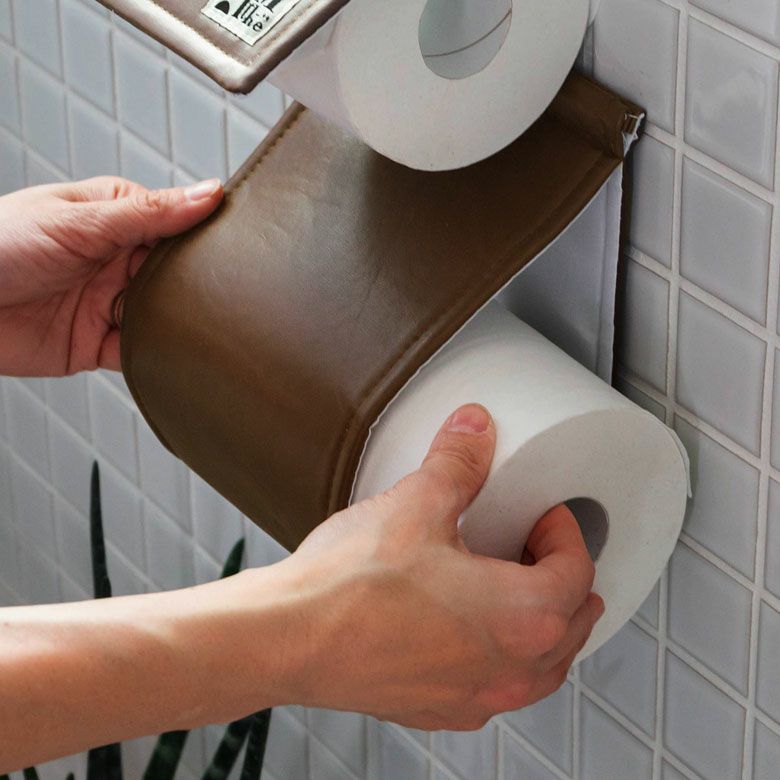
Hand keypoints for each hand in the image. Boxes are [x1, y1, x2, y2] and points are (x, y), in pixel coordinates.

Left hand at [0, 176, 222, 376]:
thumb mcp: (81, 221)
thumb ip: (149, 212)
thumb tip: (209, 192)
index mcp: (115, 217)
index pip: (176, 224)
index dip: (205, 236)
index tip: (234, 247)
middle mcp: (116, 260)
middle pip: (175, 274)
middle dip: (195, 284)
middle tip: (222, 292)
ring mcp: (108, 302)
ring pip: (163, 315)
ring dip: (177, 321)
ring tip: (199, 323)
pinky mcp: (97, 344)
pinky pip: (139, 352)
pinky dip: (156, 355)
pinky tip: (168, 351)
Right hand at [273, 403, 603, 729]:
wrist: (288, 639)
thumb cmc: (350, 588)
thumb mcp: (417, 504)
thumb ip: (458, 462)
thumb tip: (474, 430)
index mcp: (524, 617)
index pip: (577, 571)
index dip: (567, 533)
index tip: (544, 515)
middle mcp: (509, 669)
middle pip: (572, 624)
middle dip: (564, 579)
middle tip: (537, 547)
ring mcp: (474, 698)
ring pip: (540, 667)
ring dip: (543, 626)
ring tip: (517, 591)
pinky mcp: (438, 711)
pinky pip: (495, 687)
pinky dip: (501, 658)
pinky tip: (470, 632)